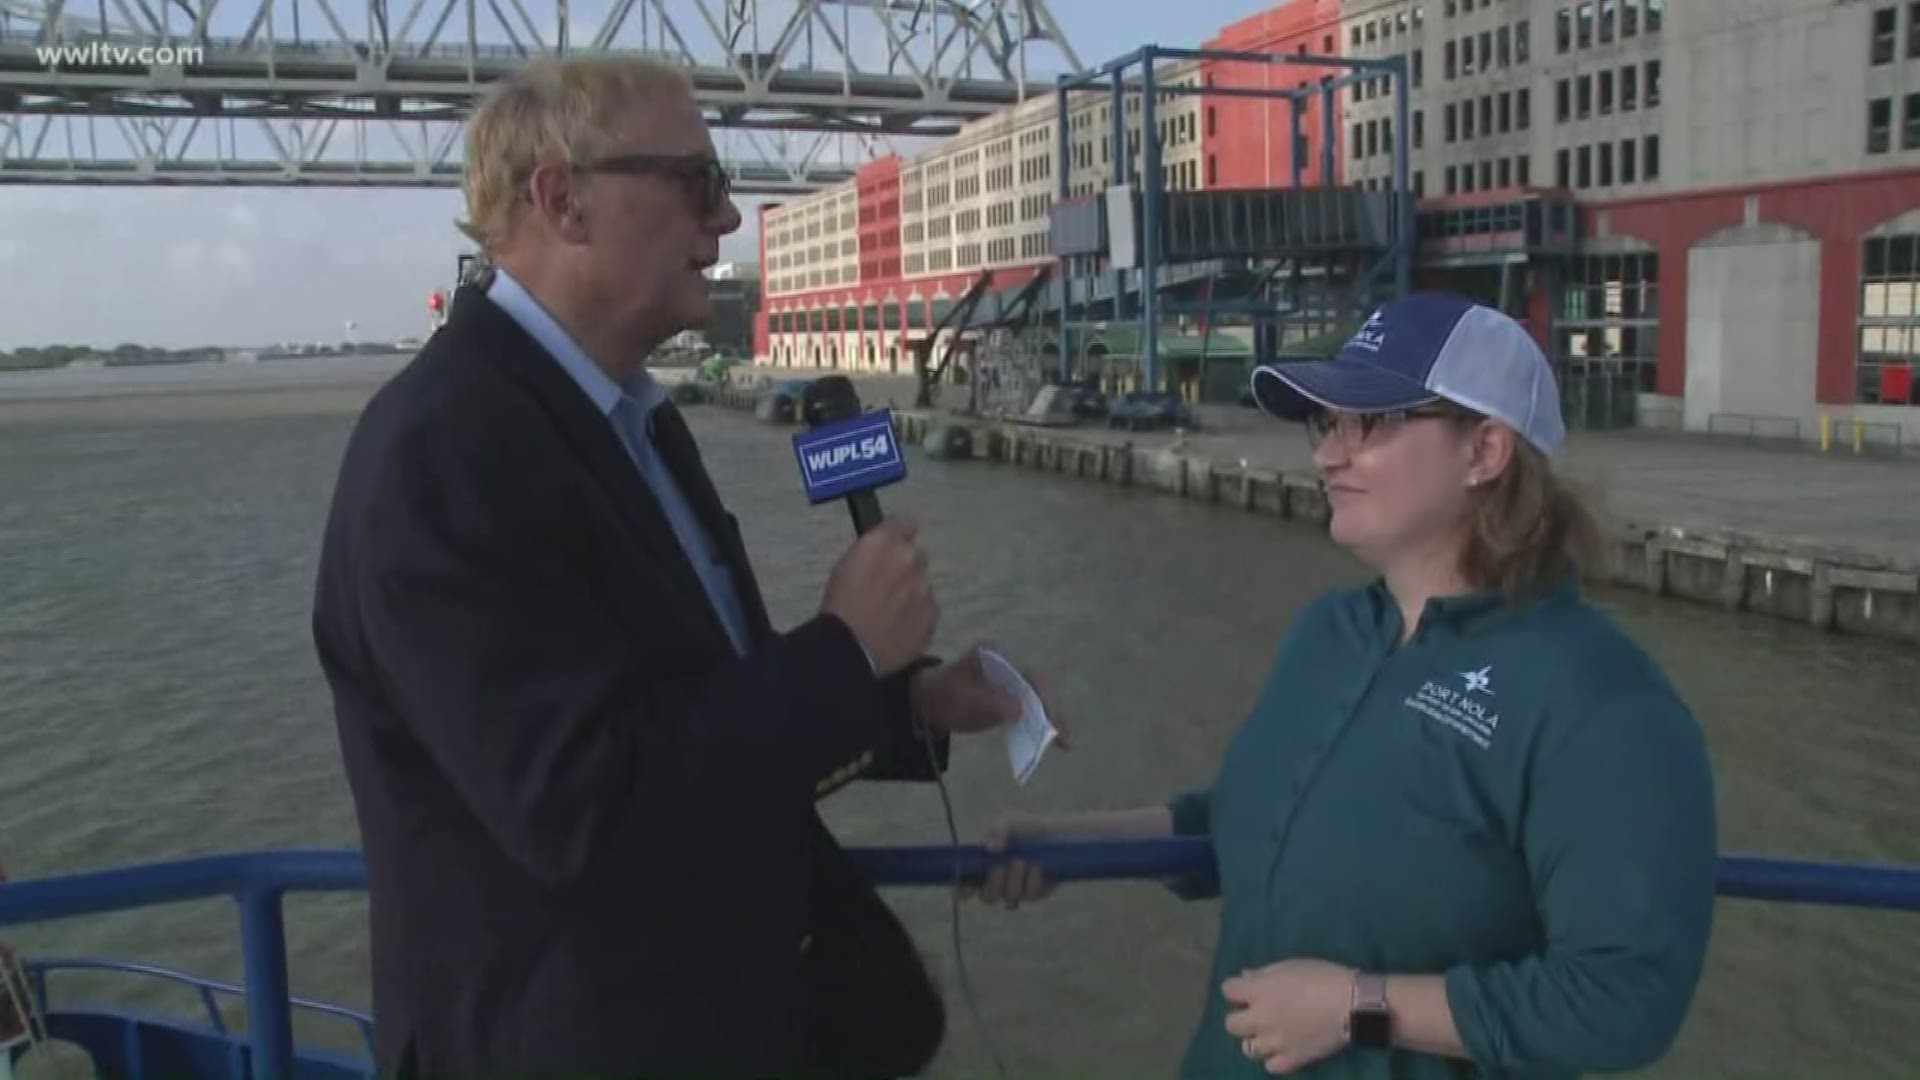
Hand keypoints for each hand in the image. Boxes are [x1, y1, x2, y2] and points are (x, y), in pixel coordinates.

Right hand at [820, 517, 935, 676]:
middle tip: (888, 587)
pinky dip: (917, 615)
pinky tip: (899, 627)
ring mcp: (925, 588)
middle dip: (906, 567)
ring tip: (891, 613)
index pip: (905, 523)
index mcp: (885, 542)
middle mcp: (910, 558)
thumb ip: (873, 552)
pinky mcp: (933, 614)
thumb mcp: (846, 565)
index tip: (893, 547)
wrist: (851, 646)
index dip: (899, 535)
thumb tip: (885, 550)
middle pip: (916, 556)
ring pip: (923, 584)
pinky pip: (928, 609)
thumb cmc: (840, 604)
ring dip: (912, 593)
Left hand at [908, 644, 1068, 741]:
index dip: (1040, 697)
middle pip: (1035, 688)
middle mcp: (1006, 664)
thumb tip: (1021, 711)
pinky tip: (1051, 739)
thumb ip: (991, 703)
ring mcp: (1008, 682)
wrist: (926, 702)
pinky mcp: (1006, 698)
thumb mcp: (962, 699)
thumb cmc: (942, 695)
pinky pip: (1027, 710)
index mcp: (995, 656)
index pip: (1026, 675)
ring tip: (1065, 742)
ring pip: (1035, 700)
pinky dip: (1038, 724)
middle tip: (1063, 736)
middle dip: (1050, 711)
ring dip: (1048, 720)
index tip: (1048, 717)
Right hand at [966, 812, 1061, 908]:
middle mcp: (998, 882)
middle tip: (1001, 867)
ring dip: (1014, 879)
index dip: (962, 891)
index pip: (965, 887)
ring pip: (1009, 897)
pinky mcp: (1036, 892)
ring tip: (1020, 860)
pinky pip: (1030, 894)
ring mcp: (1017, 889)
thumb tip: (991, 848)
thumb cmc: (1025, 827)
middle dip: (994, 883)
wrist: (1055, 832)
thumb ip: (998, 831)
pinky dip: (1032, 880)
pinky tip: (1035, 866)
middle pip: (987, 897)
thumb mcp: (1008, 822)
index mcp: (982, 867)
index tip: (967, 887)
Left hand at [1221, 959, 1356, 1073]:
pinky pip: (1271, 1067)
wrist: (1353, 1005)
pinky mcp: (1293, 1059)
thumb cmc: (1324, 977)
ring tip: (1268, 1034)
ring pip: (1248, 1049)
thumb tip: (1245, 976)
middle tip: (1256, 1013)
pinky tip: (1282, 1050)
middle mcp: (1261, 1019)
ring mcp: (1275, 1042)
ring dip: (1255, 1040)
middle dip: (1240, 1017)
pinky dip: (1274, 1059)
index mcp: (1259, 991)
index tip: (1247, 988)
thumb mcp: (1291, 965)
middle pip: (1231, 1024)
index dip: (1236, 988)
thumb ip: (1264, 973)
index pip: (1228, 990)